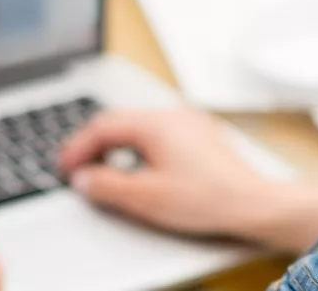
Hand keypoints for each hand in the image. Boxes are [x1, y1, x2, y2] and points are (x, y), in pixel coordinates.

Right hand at [58, 107, 317, 253]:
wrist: (252, 204)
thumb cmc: (207, 199)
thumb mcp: (145, 197)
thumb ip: (106, 186)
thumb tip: (83, 178)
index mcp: (156, 122)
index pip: (103, 125)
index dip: (78, 147)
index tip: (65, 166)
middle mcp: (173, 114)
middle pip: (120, 121)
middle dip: (94, 144)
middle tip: (78, 167)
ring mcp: (189, 122)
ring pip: (139, 126)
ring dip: (116, 145)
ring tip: (103, 169)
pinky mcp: (201, 135)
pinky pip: (159, 133)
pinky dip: (139, 147)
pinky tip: (139, 167)